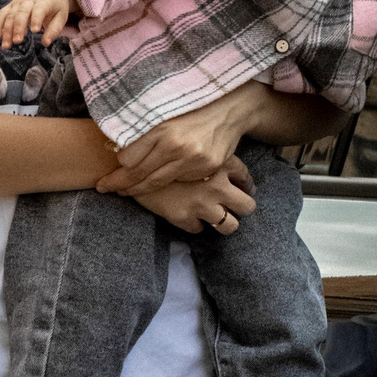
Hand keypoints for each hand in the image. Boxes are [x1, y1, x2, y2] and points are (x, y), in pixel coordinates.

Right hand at [0, 0, 72, 46]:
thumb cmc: (55, 6)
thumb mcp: (61, 17)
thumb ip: (54, 30)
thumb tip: (46, 43)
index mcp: (44, 1)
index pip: (39, 9)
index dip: (36, 19)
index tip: (35, 31)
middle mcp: (29, 0)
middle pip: (21, 12)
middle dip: (18, 27)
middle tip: (17, 41)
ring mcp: (18, 2)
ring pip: (9, 15)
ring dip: (6, 30)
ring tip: (6, 45)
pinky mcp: (11, 5)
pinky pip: (2, 14)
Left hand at [98, 97, 251, 191]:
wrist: (230, 109)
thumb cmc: (191, 107)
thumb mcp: (162, 110)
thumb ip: (143, 129)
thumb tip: (114, 146)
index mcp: (160, 126)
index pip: (127, 157)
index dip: (117, 167)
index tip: (109, 171)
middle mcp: (174, 144)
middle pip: (138, 173)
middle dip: (118, 184)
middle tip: (104, 188)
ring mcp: (191, 158)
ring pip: (155, 182)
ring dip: (137, 189)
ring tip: (123, 191)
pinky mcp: (206, 168)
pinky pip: (178, 181)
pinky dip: (165, 183)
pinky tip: (155, 182)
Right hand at [133, 162, 256, 235]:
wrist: (130, 163)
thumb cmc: (161, 150)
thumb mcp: (190, 147)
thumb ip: (210, 156)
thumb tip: (230, 170)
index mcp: (219, 164)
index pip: (244, 177)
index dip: (246, 184)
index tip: (243, 188)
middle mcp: (215, 185)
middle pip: (246, 205)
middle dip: (243, 207)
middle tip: (235, 206)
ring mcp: (201, 204)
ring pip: (229, 225)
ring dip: (225, 223)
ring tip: (216, 217)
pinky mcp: (184, 217)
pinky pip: (199, 229)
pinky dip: (195, 224)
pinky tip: (190, 216)